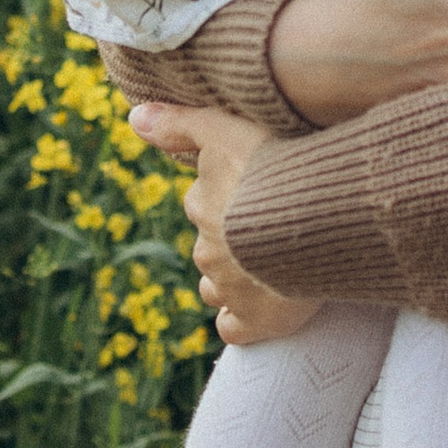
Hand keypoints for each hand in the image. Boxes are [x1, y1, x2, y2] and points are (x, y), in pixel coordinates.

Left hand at [122, 100, 311, 345]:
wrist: (313, 219)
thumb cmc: (274, 168)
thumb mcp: (226, 128)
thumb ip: (181, 123)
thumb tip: (134, 118)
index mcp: (202, 205)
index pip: (204, 202)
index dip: (231, 196)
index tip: (257, 191)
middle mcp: (207, 250)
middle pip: (211, 246)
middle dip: (233, 240)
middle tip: (272, 225)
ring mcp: (228, 290)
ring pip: (218, 287)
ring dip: (236, 279)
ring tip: (272, 265)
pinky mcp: (253, 321)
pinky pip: (234, 328)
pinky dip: (243, 321)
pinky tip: (261, 309)